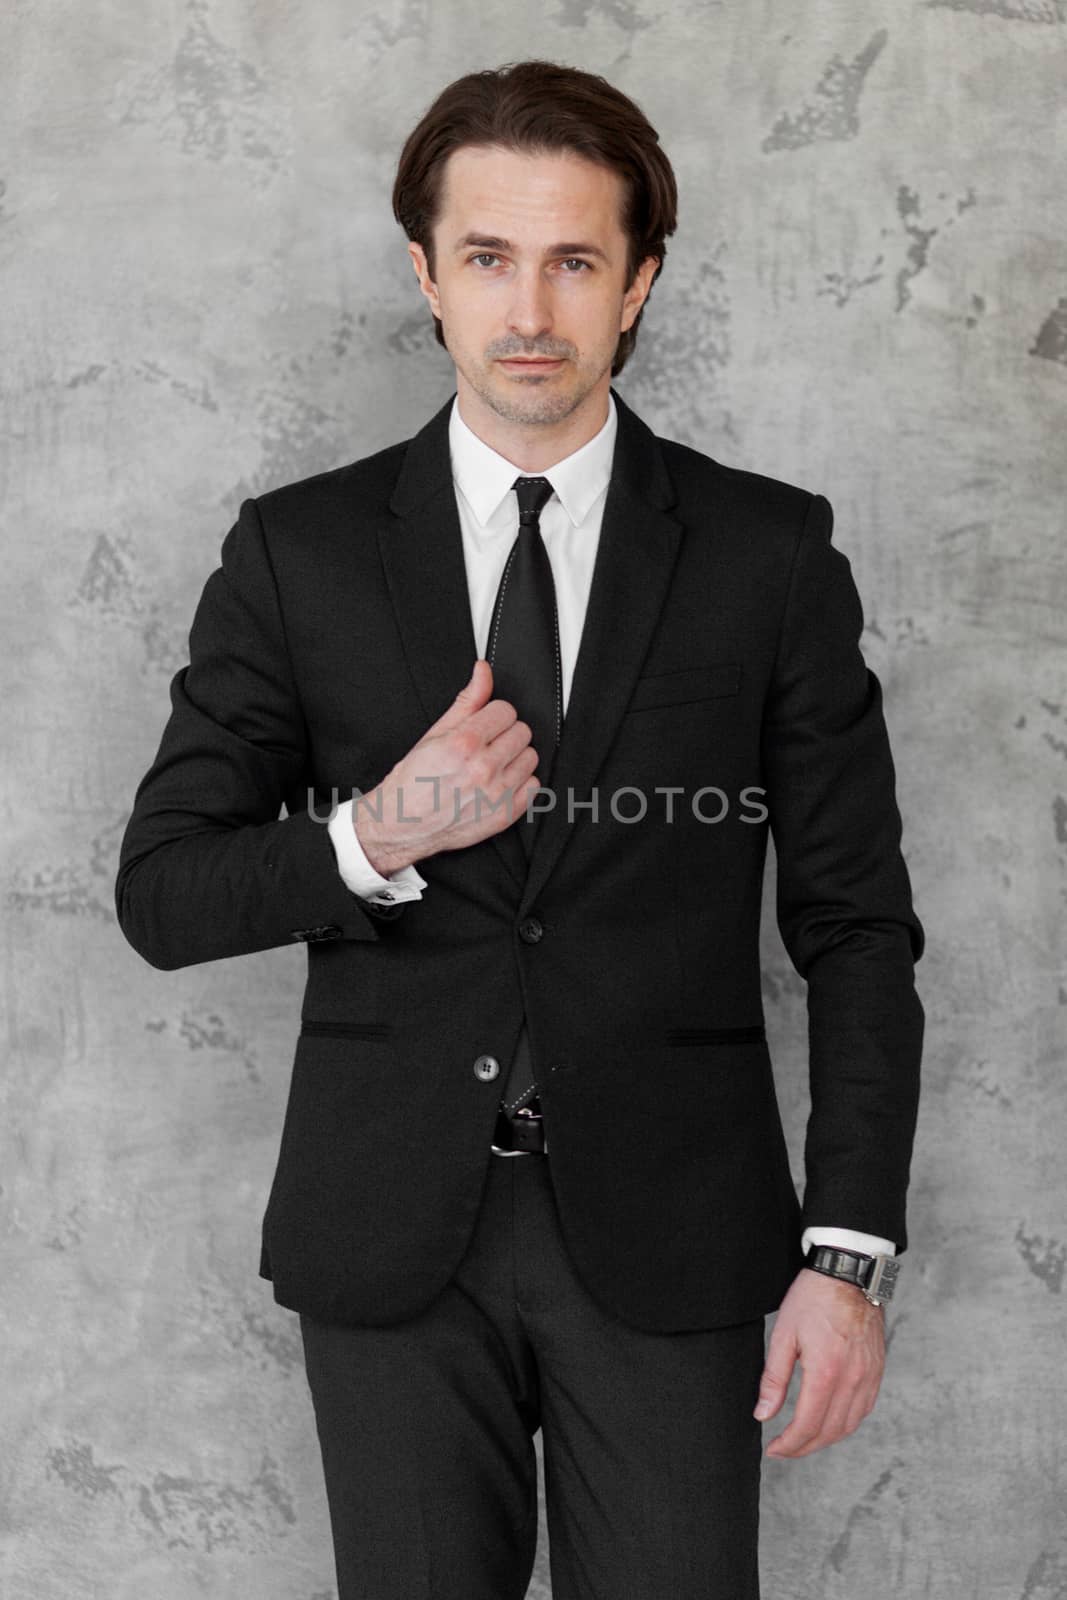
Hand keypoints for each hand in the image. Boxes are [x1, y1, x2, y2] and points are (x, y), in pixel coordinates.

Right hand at [354, 659, 541, 872]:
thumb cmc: (413, 780)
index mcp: (464, 743)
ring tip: (491, 765)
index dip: (492, 716)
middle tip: (484, 747)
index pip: (506, 711)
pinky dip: (520, 784)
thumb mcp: (435, 733)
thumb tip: (483, 670)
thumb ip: (467, 700)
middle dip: (503, 735)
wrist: (400, 823)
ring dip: (514, 758)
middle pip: (522, 732)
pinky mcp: (504, 815)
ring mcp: (496, 794)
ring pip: (531, 757)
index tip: (482, 726)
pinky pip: (534, 787)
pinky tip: (497, 784)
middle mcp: (482, 768)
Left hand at [753, 1267, 885, 1457]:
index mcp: (826, 1372)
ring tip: (803, 1439)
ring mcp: (868, 1377)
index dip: (789, 1444)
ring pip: (849, 1426)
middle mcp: (852, 1380)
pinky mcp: (876, 1371)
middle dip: (804, 1447)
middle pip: (829, 1432)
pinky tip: (829, 1422)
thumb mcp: (784, 1334)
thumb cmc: (814, 1298)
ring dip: (825, 1439)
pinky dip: (845, 1424)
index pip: (808, 1425)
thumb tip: (763, 1414)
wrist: (849, 1273)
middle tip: (784, 1449)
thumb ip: (773, 1379)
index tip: (773, 1449)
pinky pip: (863, 1410)